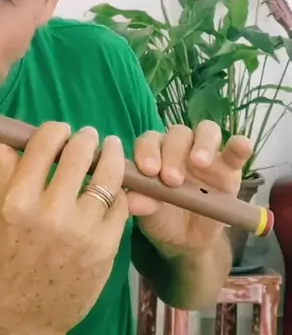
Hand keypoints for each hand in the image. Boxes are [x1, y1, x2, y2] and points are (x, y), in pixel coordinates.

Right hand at [0, 123, 128, 334]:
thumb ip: (2, 168)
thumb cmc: (8, 255)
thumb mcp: (0, 210)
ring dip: (111, 156)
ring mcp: (82, 231)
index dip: (57, 130)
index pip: (45, 142)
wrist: (23, 312)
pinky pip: (121, 205)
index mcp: (19, 199)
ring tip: (111, 149)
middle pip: (80, 153)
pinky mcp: (106, 248)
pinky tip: (114, 188)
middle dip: (88, 138)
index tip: (62, 131)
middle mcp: (51, 213)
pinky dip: (119, 192)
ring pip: (108, 176)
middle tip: (90, 137)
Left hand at [127, 121, 252, 257]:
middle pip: (177, 133)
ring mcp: (207, 155)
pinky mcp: (230, 168)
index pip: (150, 140)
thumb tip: (130, 200)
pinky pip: (236, 150)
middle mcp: (180, 148)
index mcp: (156, 153)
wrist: (187, 241)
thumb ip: (141, 202)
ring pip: (206, 132)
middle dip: (173, 152)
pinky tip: (242, 146)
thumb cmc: (162, 217)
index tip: (148, 171)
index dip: (147, 151)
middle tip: (171, 179)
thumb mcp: (149, 213)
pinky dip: (240, 145)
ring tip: (199, 162)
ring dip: (202, 144)